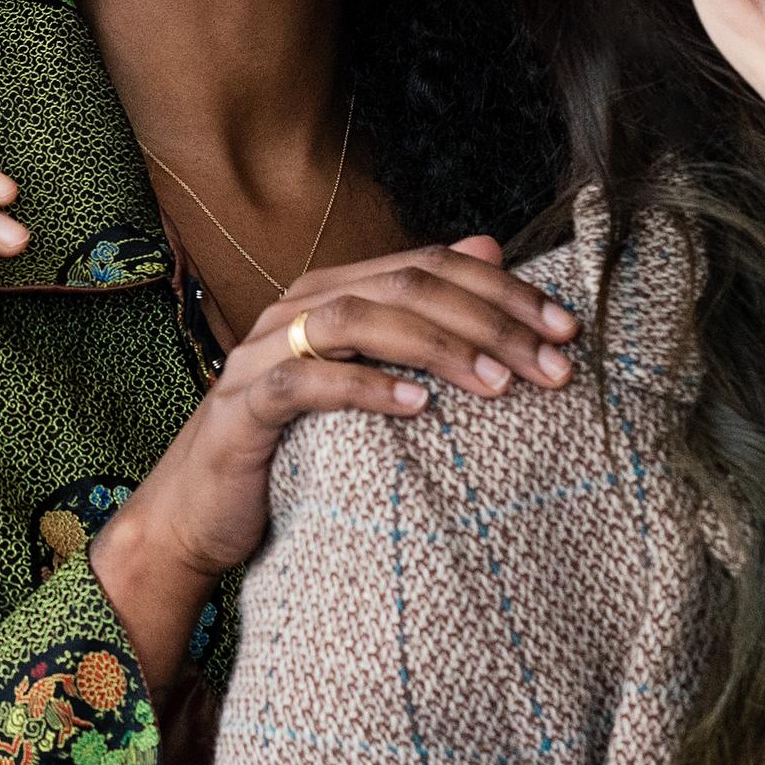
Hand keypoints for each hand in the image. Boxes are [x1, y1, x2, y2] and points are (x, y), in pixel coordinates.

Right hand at [91, 236, 578, 690]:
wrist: (197, 516)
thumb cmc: (292, 450)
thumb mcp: (367, 381)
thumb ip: (420, 318)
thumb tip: (490, 247)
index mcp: (331, 293)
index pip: (429, 266)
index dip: (503, 292)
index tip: (567, 332)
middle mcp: (297, 308)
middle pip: (404, 286)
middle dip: (489, 320)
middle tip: (553, 366)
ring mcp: (265, 353)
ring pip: (358, 319)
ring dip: (438, 346)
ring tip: (499, 384)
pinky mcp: (244, 406)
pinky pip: (306, 383)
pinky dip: (365, 386)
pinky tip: (417, 406)